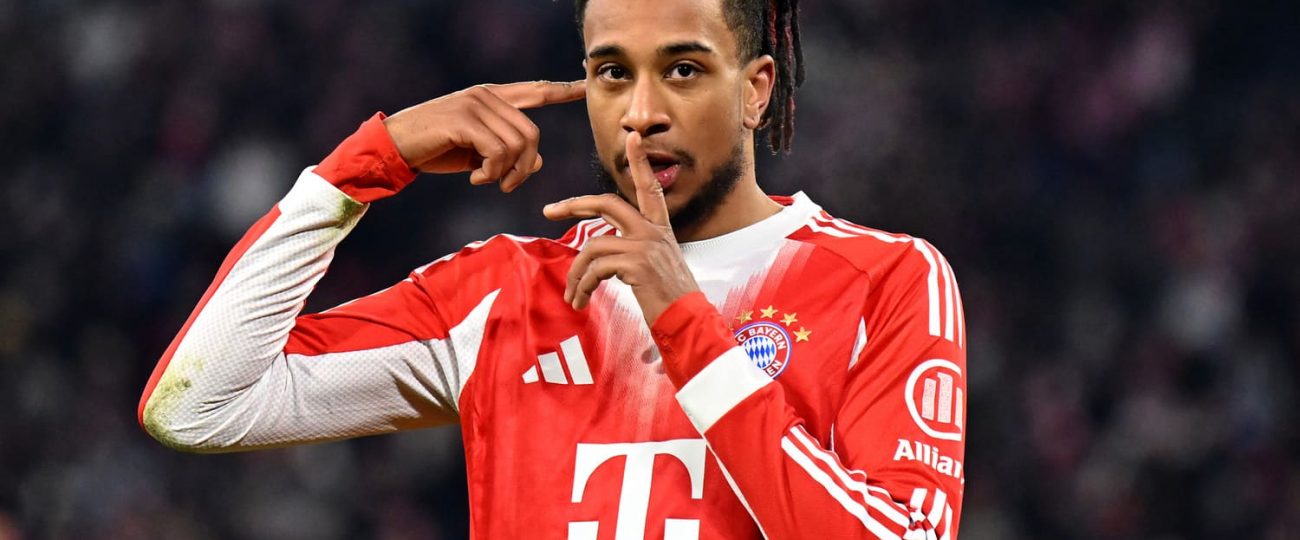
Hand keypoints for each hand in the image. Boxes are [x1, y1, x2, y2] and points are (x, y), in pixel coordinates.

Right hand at [383, 80, 585, 191]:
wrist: (394, 146)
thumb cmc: (435, 149)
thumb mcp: (477, 153)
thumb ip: (507, 152)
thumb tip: (538, 162)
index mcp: (492, 98)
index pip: (535, 91)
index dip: (562, 91)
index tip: (584, 88)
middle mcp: (486, 95)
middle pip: (532, 133)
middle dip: (526, 167)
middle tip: (507, 185)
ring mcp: (475, 105)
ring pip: (518, 144)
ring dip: (507, 172)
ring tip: (487, 180)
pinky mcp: (464, 120)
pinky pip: (498, 151)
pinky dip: (492, 172)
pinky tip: (476, 178)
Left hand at [543, 132, 700, 324]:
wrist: (687, 321)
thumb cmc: (670, 299)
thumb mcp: (656, 266)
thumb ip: (633, 250)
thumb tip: (602, 250)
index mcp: (660, 228)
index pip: (649, 187)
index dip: (641, 161)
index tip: (633, 136)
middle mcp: (653, 231)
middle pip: (607, 203)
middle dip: (574, 204)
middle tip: (549, 211)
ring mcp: (645, 245)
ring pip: (593, 246)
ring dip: (576, 273)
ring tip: (572, 295)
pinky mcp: (636, 264)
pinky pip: (595, 269)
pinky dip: (582, 286)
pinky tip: (582, 301)